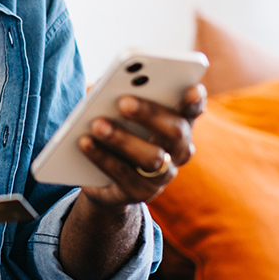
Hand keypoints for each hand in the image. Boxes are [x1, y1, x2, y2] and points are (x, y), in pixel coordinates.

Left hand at [76, 83, 205, 206]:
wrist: (102, 175)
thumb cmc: (117, 126)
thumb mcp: (120, 111)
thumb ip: (122, 96)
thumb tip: (106, 88)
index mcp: (179, 123)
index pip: (193, 109)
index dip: (195, 100)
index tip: (192, 87)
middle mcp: (179, 151)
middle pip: (176, 132)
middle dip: (150, 114)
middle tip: (122, 101)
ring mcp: (163, 175)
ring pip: (152, 158)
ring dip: (122, 139)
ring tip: (96, 124)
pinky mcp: (141, 192)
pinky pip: (124, 175)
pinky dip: (102, 156)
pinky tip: (84, 142)